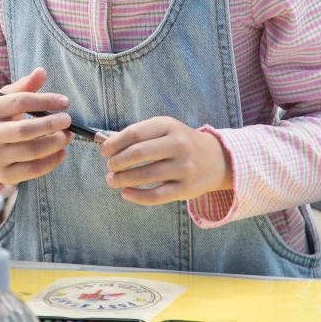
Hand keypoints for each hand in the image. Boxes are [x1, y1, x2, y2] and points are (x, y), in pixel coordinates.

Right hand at [0, 68, 72, 186]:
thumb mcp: (3, 101)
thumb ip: (24, 87)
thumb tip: (42, 71)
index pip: (20, 102)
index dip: (45, 100)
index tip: (64, 102)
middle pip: (24, 130)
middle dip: (50, 124)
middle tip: (67, 120)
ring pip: (30, 151)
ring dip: (54, 143)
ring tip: (67, 136)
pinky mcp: (5, 175)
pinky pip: (32, 170)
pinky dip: (51, 162)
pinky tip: (61, 152)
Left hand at [99, 116, 231, 204]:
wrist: (216, 159)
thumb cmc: (179, 142)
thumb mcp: (163, 129)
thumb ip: (137, 135)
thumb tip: (105, 143)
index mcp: (169, 126)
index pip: (134, 134)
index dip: (114, 144)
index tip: (104, 152)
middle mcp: (179, 145)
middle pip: (138, 153)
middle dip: (117, 162)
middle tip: (109, 167)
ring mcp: (184, 168)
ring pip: (145, 176)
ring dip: (122, 180)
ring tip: (112, 180)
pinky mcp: (187, 189)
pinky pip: (156, 196)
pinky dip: (136, 196)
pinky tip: (125, 193)